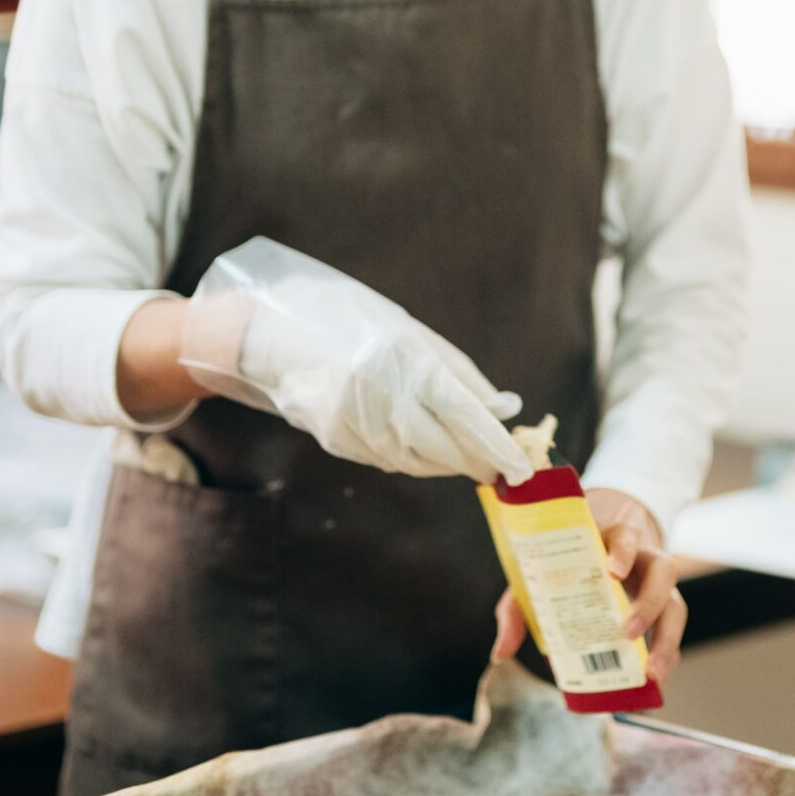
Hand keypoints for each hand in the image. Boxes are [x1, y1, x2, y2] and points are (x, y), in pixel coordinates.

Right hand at [179, 237, 530, 483]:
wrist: (274, 333)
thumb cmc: (354, 326)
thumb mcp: (412, 335)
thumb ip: (461, 374)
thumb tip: (506, 409)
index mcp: (403, 355)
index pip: (461, 411)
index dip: (493, 444)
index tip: (520, 467)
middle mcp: (377, 389)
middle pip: (441, 444)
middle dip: (475, 461)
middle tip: (500, 470)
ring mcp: (352, 417)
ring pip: (414, 460)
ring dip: (445, 465)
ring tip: (466, 459)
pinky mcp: (334, 437)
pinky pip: (386, 460)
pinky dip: (412, 459)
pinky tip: (422, 450)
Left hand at [493, 488, 688, 682]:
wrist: (597, 554)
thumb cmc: (566, 567)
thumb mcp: (538, 577)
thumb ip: (516, 609)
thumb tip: (501, 653)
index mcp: (612, 540)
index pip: (625, 536)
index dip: (622, 551)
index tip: (612, 571)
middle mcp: (643, 559)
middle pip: (663, 571)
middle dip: (649, 603)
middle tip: (628, 632)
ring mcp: (657, 586)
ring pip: (676, 605)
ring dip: (668, 639)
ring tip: (651, 672)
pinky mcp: (662, 611)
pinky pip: (672, 632)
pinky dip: (666, 656)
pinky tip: (653, 681)